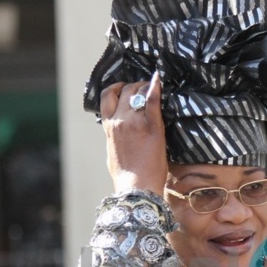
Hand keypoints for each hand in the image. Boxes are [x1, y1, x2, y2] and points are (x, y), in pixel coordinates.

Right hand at [100, 75, 168, 193]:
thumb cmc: (125, 175)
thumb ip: (113, 138)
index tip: (124, 88)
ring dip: (146, 87)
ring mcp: (135, 122)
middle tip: (145, 88)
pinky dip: (155, 87)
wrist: (136, 187)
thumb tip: (115, 134)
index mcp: (109, 126)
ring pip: (138, 91)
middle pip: (125, 90)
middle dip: (135, 86)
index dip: (117, 88)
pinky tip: (158, 79)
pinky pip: (153, 100)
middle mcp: (119, 120)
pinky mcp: (152, 126)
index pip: (107, 96)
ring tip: (154, 88)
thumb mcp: (112, 152)